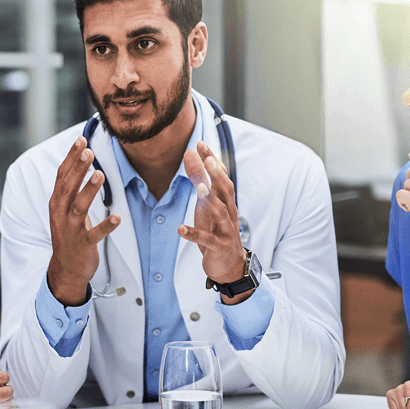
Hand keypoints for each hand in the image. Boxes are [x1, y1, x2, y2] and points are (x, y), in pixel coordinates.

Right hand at [46, 136, 120, 305]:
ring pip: (78, 207)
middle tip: (88, 150)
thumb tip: (82, 160)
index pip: (62, 175)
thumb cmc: (69, 233)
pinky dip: (105, 226)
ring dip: (89, 190)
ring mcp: (70, 230)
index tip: (81, 140)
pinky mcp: (82, 244)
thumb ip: (71, 188)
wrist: (65, 268)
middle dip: (78, 168)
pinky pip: (94, 234)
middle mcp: (60, 214)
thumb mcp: (65, 209)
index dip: (71, 158)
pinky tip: (117, 218)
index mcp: (56, 202)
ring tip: (100, 174)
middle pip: (67, 187)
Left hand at [178, 141, 247, 297]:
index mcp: (226, 201)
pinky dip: (193, 234)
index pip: (222, 176)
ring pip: (220, 212)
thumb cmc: (218, 231)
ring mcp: (225, 229)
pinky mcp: (218, 246)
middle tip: (207, 159)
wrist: (230, 264)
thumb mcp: (209, 206)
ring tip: (198, 188)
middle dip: (217, 174)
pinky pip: (206, 239)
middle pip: (225, 190)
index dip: (212, 160)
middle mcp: (229, 212)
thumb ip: (203, 184)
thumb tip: (195, 159)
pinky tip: (180, 229)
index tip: (200, 144)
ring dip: (209, 200)